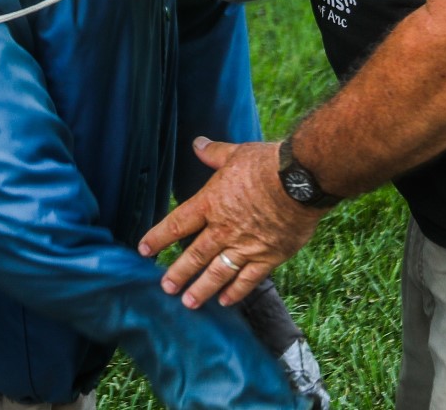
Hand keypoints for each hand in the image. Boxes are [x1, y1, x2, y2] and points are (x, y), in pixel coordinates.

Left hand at [139, 138, 325, 308]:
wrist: (301, 181)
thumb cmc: (268, 164)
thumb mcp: (236, 153)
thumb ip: (214, 153)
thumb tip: (197, 143)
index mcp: (211, 203)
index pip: (176, 224)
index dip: (158, 238)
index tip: (144, 250)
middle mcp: (224, 229)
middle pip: (194, 255)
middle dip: (178, 273)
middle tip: (165, 288)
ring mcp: (246, 245)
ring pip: (217, 273)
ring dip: (201, 289)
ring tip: (189, 303)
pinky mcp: (269, 256)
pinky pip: (248, 279)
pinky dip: (236, 291)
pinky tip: (225, 301)